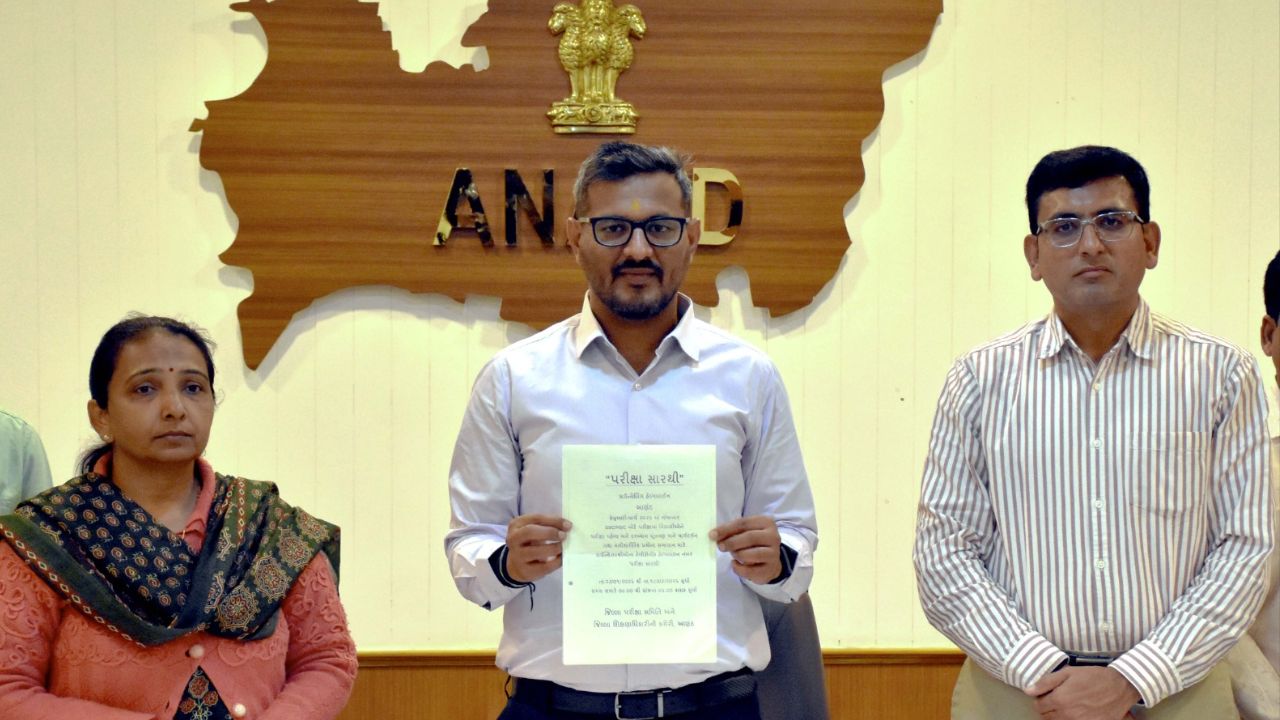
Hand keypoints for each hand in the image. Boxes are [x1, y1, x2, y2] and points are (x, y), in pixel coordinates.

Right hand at [505, 514, 570, 583]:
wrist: (516, 565)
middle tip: (564, 536)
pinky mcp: (525, 571)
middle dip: (550, 533)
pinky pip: (543, 566)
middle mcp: (513, 539)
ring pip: (536, 551)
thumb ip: (548, 525)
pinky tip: (561, 558)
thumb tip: (567, 526)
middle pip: (530, 532)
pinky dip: (556, 562)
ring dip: (554, 548)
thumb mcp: (534, 530)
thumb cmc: (529, 542)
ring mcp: (517, 556)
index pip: (535, 518)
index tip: (568, 525)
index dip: (554, 521)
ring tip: (562, 547)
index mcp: (516, 524)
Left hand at [709, 515, 782, 583]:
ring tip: (733, 554)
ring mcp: (774, 554)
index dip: (726, 529)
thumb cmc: (753, 543)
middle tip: (720, 546)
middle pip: (749, 537)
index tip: (712, 535)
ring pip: (751, 554)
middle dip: (731, 542)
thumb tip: (714, 535)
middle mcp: (773, 537)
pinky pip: (749, 570)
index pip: (743, 523)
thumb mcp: (745, 532)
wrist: (769, 562)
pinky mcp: (770, 569)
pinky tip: (735, 564)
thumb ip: (732, 532)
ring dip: (737, 554)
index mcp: (766, 522)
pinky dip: (738, 568)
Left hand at [1025, 666, 1140, 719]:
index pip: (1038, 706)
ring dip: (1057, 716)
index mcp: (1059, 699)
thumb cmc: (1093, 677)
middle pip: (1046, 717)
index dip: (1040, 700)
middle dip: (1048, 708)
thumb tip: (1028, 691)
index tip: (1047, 695)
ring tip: (1066, 706)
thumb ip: (1046, 682)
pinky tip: (1076, 713)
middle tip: (1057, 700)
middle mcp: (1067, 714)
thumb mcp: (1068, 673)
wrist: (1119, 687)